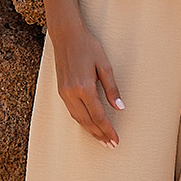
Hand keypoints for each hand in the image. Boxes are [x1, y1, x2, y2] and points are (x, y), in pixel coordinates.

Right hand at [51, 23, 123, 146]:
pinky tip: (89, 125)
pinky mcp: (61, 90)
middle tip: (111, 144)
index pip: (98, 116)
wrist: (66, 36)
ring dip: (90, 131)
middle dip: (100, 134)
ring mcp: (64, 92)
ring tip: (101, 139)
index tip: (116, 139)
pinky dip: (82, 121)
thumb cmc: (88, 47)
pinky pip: (72, 112)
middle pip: (87, 121)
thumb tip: (120, 107)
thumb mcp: (104, 65)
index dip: (107, 129)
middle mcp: (71, 92)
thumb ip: (112, 89)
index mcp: (84, 87)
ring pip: (78, 119)